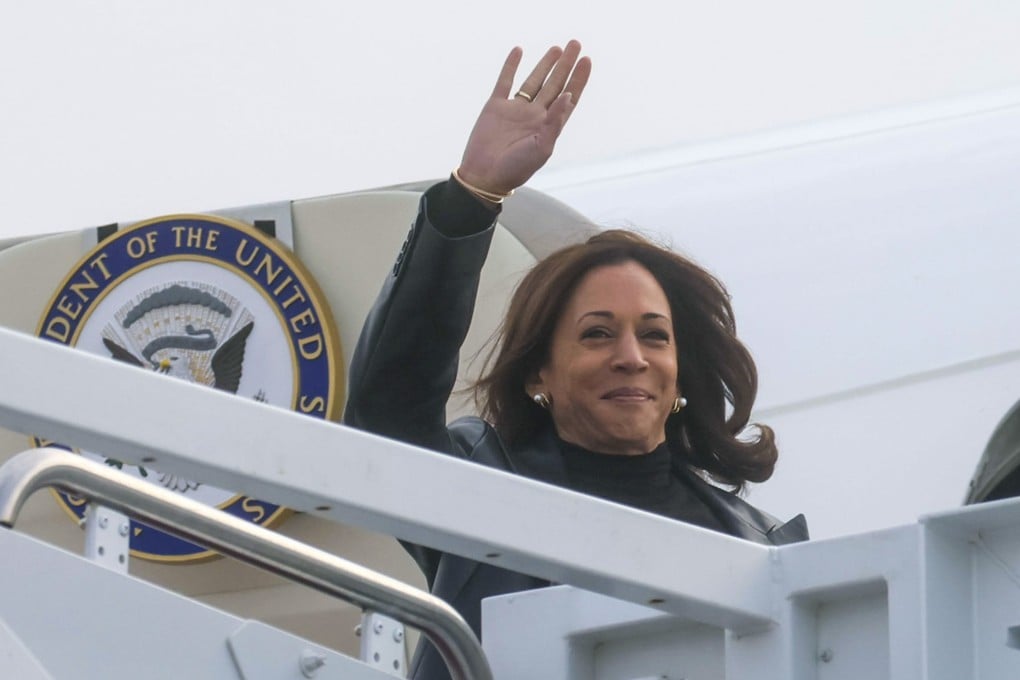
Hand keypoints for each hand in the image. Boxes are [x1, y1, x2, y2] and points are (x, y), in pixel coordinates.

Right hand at [457, 40, 590, 196]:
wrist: (485, 175)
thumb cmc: (516, 168)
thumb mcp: (541, 148)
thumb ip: (555, 122)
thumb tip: (568, 95)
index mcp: (548, 126)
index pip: (568, 98)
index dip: (578, 80)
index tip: (586, 61)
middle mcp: (534, 115)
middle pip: (554, 85)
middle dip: (565, 65)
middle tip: (575, 44)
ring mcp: (515, 110)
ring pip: (534, 81)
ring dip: (545, 64)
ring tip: (557, 48)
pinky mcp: (496, 107)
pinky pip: (505, 81)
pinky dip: (511, 66)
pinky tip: (519, 51)